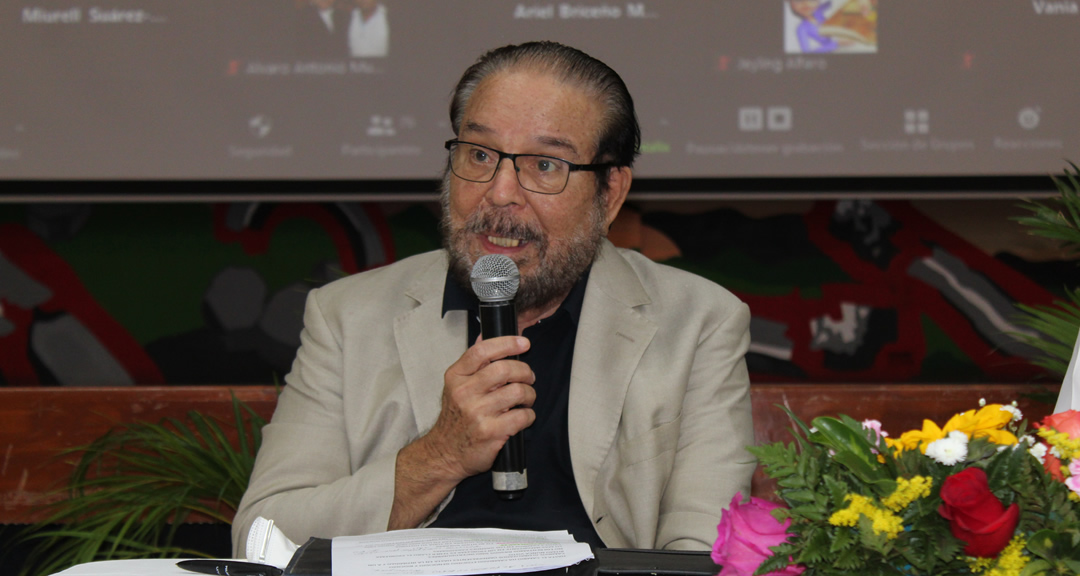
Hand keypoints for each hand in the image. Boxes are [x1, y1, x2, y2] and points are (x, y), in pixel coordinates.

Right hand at [423, 335, 535, 481]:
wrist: (444, 453)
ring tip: (525, 399)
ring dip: (529, 394)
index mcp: (456, 377)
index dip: (507, 343)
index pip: (482, 351)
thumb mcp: (455, 387)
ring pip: (517, 392)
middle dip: (524, 371)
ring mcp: (477, 413)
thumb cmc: (455, 418)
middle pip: (504, 369)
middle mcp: (464, 393)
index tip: (523, 343)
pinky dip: (529, 415)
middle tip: (528, 377)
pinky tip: (522, 416)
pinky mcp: (490, 432)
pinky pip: (522, 416)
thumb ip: (472, 364)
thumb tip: (485, 336)